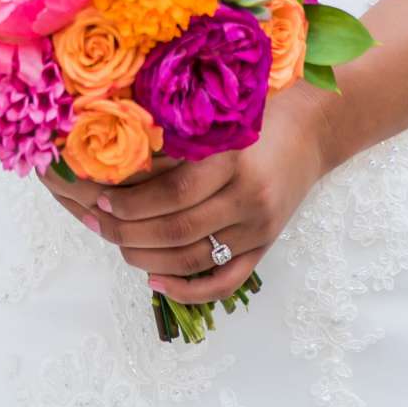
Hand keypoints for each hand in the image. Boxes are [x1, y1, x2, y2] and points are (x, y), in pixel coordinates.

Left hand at [53, 90, 333, 303]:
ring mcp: (258, 228)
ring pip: (193, 259)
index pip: (174, 193)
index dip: (133, 202)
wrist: (311, 131)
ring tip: (118, 246)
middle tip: (97, 222)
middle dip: (128, 231)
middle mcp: (249, 197)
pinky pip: (224, 282)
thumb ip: (177, 137)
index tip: (102, 198)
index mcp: (234, 158)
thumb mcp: (219, 118)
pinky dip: (187, 290)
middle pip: (178, 230)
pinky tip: (155, 281)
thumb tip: (113, 157)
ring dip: (147, 259)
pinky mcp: (264, 249)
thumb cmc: (254, 116)